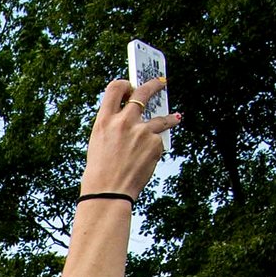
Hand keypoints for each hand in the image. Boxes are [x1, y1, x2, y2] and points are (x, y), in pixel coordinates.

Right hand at [79, 76, 179, 201]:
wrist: (109, 193)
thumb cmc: (101, 172)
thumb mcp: (100, 143)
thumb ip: (114, 126)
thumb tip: (133, 116)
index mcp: (104, 121)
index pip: (115, 89)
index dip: (125, 85)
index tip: (131, 85)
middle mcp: (123, 121)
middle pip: (143, 92)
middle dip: (154, 85)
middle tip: (161, 83)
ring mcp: (141, 132)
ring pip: (161, 118)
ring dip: (169, 118)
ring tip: (175, 118)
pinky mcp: (155, 144)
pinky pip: (159, 141)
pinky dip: (156, 148)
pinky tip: (148, 159)